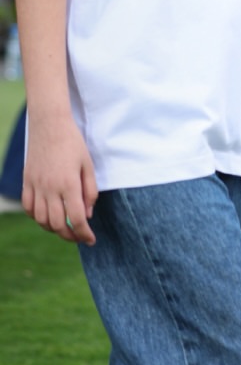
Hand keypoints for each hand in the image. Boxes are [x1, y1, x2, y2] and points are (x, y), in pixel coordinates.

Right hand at [23, 114, 97, 244]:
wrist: (49, 125)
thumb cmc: (73, 143)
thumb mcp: (88, 165)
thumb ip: (90, 191)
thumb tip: (88, 215)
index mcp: (69, 184)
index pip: (76, 219)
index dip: (84, 234)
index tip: (91, 240)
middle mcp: (50, 189)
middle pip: (57, 224)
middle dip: (70, 236)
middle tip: (79, 236)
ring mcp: (35, 186)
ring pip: (41, 220)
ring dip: (53, 229)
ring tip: (65, 228)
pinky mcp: (26, 182)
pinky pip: (29, 208)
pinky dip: (37, 217)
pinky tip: (47, 216)